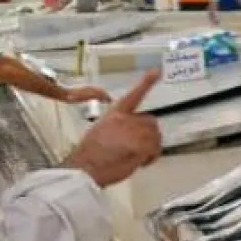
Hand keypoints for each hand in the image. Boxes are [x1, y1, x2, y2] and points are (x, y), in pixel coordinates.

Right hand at [64, 71, 161, 186]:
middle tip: (140, 149)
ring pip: (155, 136)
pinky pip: (155, 149)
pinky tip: (140, 162)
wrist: (84, 168)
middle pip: (151, 122)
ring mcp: (133, 131)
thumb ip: (119, 128)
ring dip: (151, 148)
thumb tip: (131, 136)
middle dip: (149, 136)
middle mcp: (124, 119)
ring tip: (137, 157)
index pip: (133, 95)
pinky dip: (151, 157)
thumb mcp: (102, 133)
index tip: (156, 71)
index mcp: (114, 114)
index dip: (146, 83)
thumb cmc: (90, 156)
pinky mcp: (140, 145)